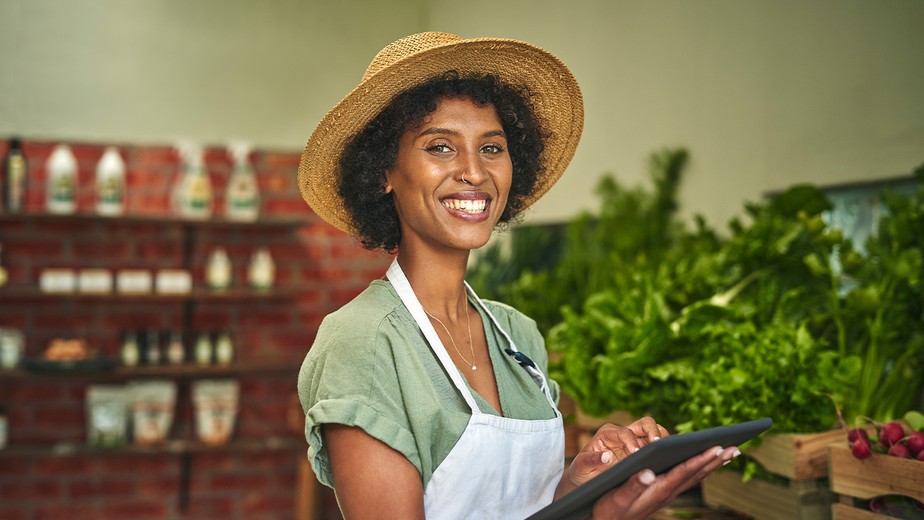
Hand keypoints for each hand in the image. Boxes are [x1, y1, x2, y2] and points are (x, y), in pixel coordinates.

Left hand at [566, 416, 668, 490]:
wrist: (587, 478)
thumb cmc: (582, 471)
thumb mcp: (581, 467)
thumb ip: (591, 460)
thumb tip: (606, 456)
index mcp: (608, 433)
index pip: (624, 432)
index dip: (631, 441)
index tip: (635, 453)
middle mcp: (624, 433)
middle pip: (645, 423)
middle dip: (653, 431)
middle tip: (658, 445)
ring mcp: (636, 440)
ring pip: (655, 431)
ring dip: (663, 439)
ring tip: (668, 452)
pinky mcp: (644, 449)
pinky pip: (658, 445)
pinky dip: (665, 449)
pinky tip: (670, 459)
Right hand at [590, 445, 739, 518]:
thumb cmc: (609, 509)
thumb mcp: (618, 497)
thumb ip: (633, 485)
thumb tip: (647, 473)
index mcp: (659, 489)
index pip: (685, 471)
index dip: (702, 458)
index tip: (718, 447)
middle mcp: (668, 492)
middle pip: (696, 473)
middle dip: (715, 460)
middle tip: (735, 448)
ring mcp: (668, 493)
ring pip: (695, 476)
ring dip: (713, 464)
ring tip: (729, 453)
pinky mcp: (664, 492)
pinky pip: (688, 478)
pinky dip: (701, 468)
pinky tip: (706, 463)